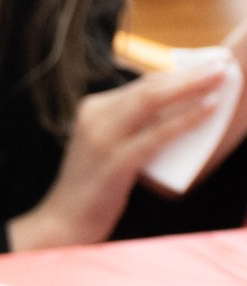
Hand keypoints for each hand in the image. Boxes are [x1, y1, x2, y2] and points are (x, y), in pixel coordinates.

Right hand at [10, 62, 227, 249]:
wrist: (63, 221)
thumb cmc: (92, 187)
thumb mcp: (105, 147)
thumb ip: (127, 128)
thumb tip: (172, 114)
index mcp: (92, 110)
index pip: (142, 84)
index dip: (180, 71)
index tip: (209, 64)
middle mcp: (94, 118)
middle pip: (150, 87)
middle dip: (191, 73)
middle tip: (222, 64)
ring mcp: (103, 139)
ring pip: (153, 102)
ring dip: (192, 87)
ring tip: (221, 78)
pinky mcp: (115, 162)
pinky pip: (157, 134)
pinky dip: (186, 119)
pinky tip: (209, 109)